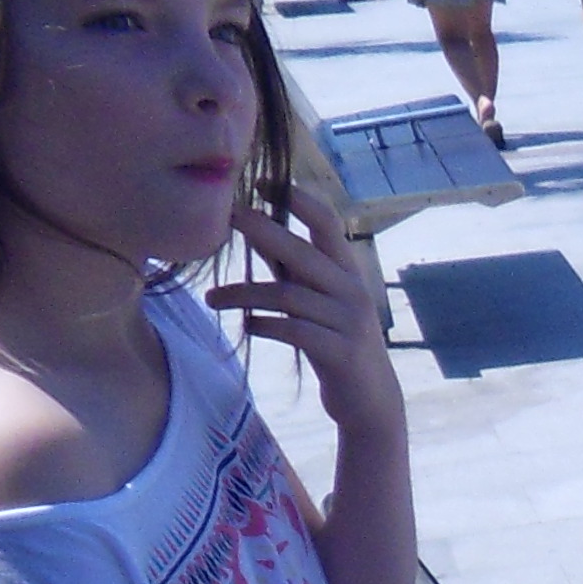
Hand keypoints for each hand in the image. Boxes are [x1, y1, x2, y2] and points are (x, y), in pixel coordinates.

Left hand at [210, 191, 398, 433]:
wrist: (371, 401)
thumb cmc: (337, 343)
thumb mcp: (317, 300)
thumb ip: (293, 267)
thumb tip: (256, 226)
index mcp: (348, 273)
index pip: (328, 224)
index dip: (299, 200)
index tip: (261, 182)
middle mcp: (352, 291)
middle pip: (302, 252)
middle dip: (262, 230)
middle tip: (225, 215)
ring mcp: (349, 322)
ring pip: (288, 295)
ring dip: (244, 293)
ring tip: (211, 298)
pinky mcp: (341, 352)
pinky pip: (294, 330)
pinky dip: (263, 325)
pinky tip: (245, 326)